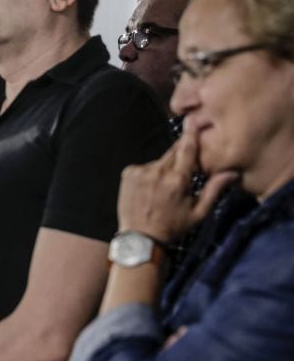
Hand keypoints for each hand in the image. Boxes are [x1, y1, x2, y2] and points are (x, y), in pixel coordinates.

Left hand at [118, 124, 237, 241]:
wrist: (140, 238)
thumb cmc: (172, 227)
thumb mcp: (198, 213)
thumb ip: (214, 190)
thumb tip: (232, 173)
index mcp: (178, 181)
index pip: (187, 150)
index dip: (191, 135)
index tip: (194, 122)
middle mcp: (158, 172)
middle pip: (173, 153)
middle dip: (180, 156)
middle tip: (182, 169)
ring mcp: (140, 171)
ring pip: (158, 162)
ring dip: (163, 170)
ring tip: (162, 190)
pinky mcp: (128, 173)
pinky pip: (144, 168)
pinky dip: (148, 174)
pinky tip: (149, 190)